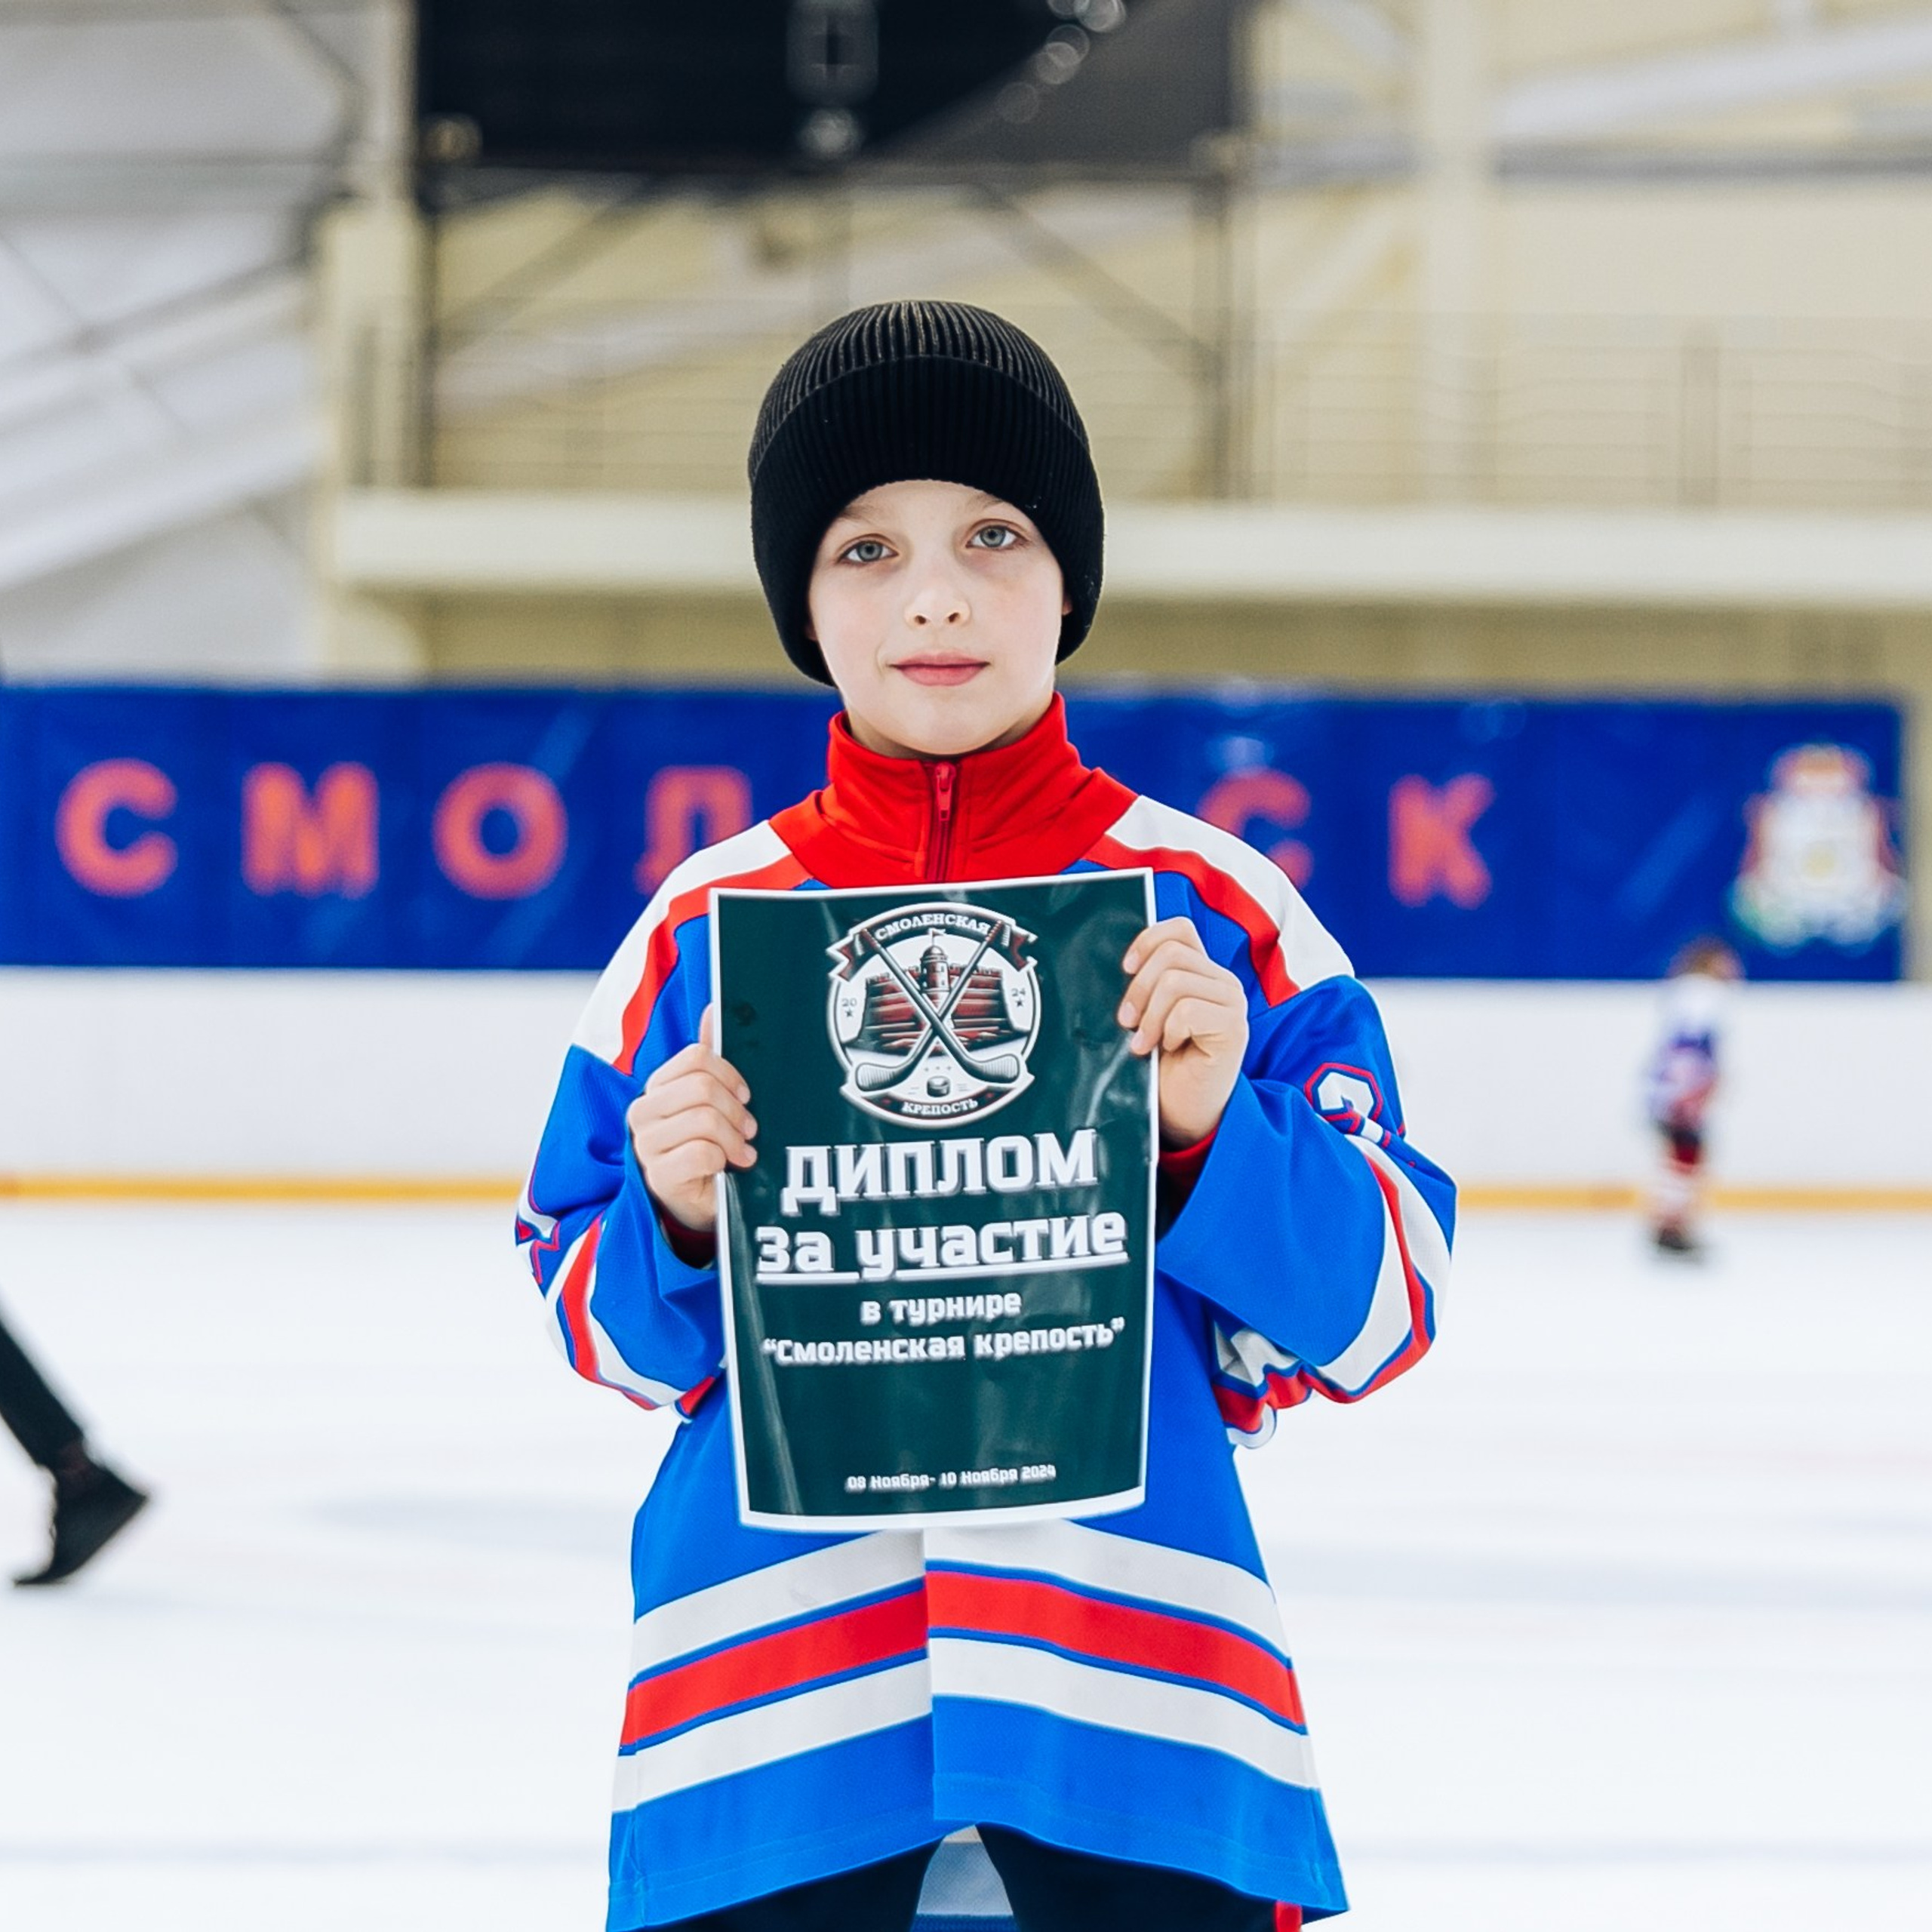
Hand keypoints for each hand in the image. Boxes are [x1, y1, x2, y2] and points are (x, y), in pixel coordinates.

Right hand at [626, 1005, 755, 1234]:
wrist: (699, 1204)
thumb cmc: (707, 1148)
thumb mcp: (711, 1103)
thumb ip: (710, 1060)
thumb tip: (712, 1009)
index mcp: (657, 1088)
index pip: (695, 1058)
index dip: (730, 1074)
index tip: (744, 1096)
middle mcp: (643, 1113)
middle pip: (702, 1087)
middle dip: (736, 1110)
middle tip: (748, 1128)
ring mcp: (646, 1146)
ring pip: (704, 1119)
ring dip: (734, 1138)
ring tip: (741, 1151)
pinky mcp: (658, 1177)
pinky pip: (701, 1152)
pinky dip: (724, 1159)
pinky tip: (729, 1168)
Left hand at [1119, 917, 1248, 1147]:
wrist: (1182, 1115)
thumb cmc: (1162, 1067)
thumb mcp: (1147, 1016)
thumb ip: (1145, 984)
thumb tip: (1118, 961)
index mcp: (1202, 973)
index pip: (1179, 929)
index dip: (1147, 942)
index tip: (1125, 970)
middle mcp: (1222, 982)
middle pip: (1171, 954)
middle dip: (1138, 989)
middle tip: (1127, 1023)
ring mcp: (1233, 1003)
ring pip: (1175, 981)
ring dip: (1150, 1017)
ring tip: (1145, 1043)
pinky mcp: (1235, 1028)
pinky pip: (1188, 1010)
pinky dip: (1168, 1031)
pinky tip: (1170, 1049)